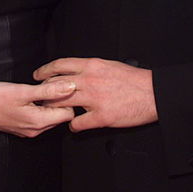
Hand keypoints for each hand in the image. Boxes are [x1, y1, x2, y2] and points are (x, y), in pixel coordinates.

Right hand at [0, 78, 75, 137]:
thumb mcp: (24, 91)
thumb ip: (49, 90)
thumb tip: (71, 87)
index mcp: (39, 122)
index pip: (68, 113)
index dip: (65, 98)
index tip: (53, 87)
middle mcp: (35, 130)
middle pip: (60, 116)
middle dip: (57, 101)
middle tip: (42, 87)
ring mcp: (28, 130)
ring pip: (49, 117)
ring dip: (46, 103)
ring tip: (34, 91)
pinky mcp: (21, 127)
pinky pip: (38, 118)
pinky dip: (37, 107)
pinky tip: (27, 98)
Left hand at [33, 58, 156, 131]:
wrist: (154, 93)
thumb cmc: (136, 80)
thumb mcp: (110, 65)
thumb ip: (92, 69)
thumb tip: (79, 72)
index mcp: (92, 66)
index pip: (60, 65)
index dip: (45, 71)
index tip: (38, 75)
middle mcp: (89, 81)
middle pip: (55, 85)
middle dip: (44, 92)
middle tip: (41, 96)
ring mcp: (94, 99)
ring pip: (62, 104)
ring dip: (54, 109)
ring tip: (53, 112)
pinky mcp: (101, 117)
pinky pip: (77, 123)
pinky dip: (73, 126)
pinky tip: (75, 126)